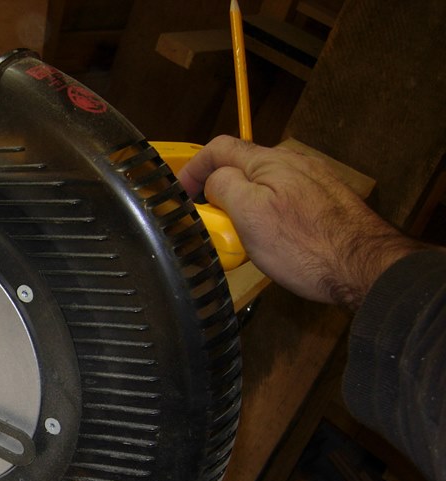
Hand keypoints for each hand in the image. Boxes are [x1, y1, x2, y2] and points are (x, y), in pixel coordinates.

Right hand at [177, 136, 419, 309]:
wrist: (364, 268)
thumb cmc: (306, 246)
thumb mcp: (249, 214)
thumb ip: (223, 187)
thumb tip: (213, 182)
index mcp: (269, 161)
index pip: (219, 148)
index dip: (193, 168)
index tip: (180, 194)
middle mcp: (293, 164)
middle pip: (241, 168)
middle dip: (218, 192)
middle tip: (210, 224)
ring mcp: (311, 183)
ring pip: (262, 188)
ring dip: (242, 208)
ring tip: (240, 239)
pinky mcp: (324, 205)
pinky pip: (282, 203)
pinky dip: (265, 218)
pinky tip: (271, 243)